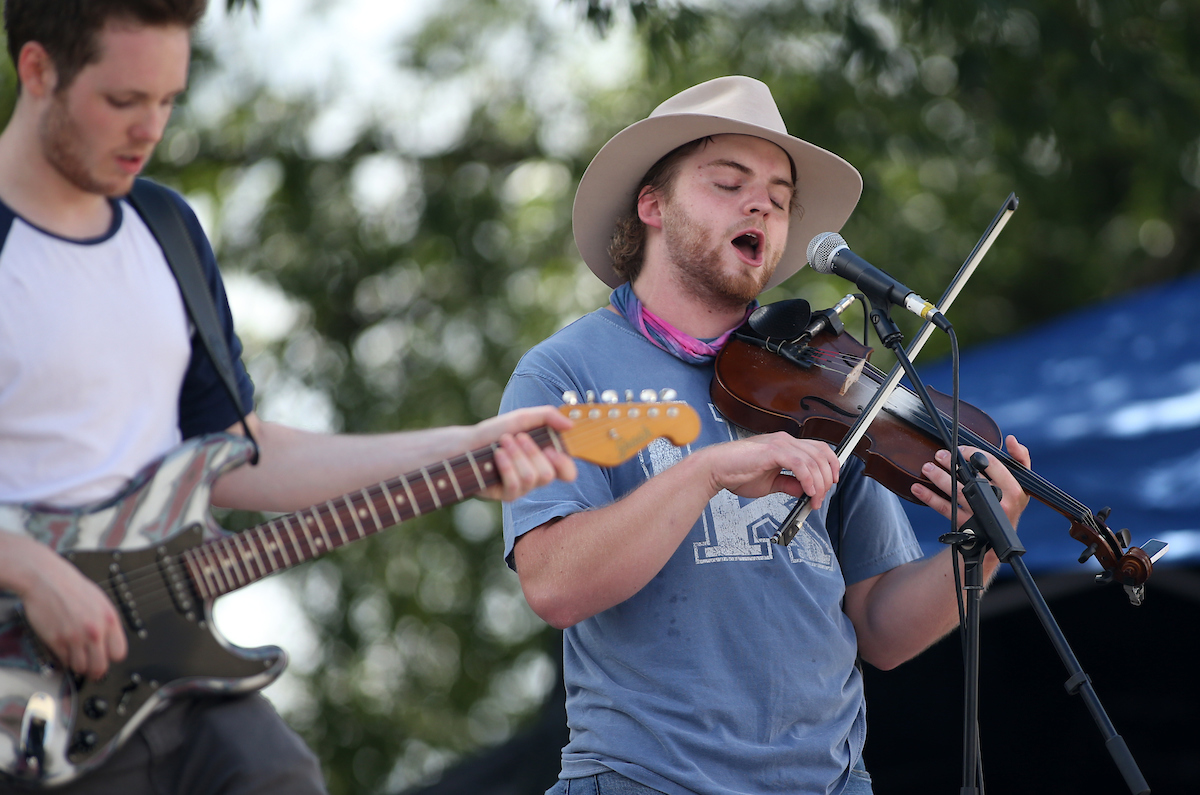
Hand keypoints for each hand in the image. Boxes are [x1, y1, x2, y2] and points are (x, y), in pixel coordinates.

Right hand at [5, 538, 127, 679]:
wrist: (47, 579)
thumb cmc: (73, 587)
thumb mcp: (101, 602)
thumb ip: (107, 623)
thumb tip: (110, 642)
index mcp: (109, 620)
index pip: (119, 653)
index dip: (111, 657)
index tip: (106, 657)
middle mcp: (94, 631)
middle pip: (100, 666)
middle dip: (96, 670)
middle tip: (92, 668)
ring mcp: (75, 637)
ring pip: (81, 668)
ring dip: (79, 666)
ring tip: (77, 658)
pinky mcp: (56, 641)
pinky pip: (64, 661)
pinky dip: (65, 659)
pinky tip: (65, 651)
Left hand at [472, 406, 577, 500]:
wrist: (468, 443)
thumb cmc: (496, 431)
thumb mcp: (523, 417)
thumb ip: (548, 416)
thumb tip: (570, 425)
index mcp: (546, 459)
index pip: (568, 473)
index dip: (564, 464)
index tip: (551, 449)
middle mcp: (536, 475)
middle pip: (548, 475)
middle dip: (531, 452)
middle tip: (517, 437)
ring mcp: (522, 487)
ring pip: (531, 478)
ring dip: (516, 456)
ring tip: (503, 442)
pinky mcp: (506, 495)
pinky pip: (515, 485)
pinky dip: (506, 466)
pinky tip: (498, 455)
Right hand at [703, 432, 839, 507]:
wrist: (715, 469)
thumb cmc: (736, 473)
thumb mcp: (769, 483)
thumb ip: (788, 484)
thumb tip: (804, 491)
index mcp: (785, 445)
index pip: (818, 449)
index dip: (831, 464)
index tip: (831, 483)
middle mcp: (785, 441)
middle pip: (821, 454)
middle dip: (827, 479)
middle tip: (820, 498)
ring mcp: (780, 444)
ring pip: (814, 461)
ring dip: (819, 484)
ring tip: (814, 500)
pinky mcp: (773, 451)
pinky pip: (800, 465)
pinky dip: (808, 480)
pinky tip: (807, 492)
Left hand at [912, 435, 1030, 529]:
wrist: (998, 540)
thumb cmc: (1008, 503)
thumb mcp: (1022, 483)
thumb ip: (1020, 458)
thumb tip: (1012, 439)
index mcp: (1013, 489)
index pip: (991, 464)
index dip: (973, 453)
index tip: (960, 449)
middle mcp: (999, 503)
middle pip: (971, 478)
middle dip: (951, 464)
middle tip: (939, 454)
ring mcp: (981, 515)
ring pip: (957, 492)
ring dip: (938, 478)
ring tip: (927, 467)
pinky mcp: (966, 525)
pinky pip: (944, 509)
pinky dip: (929, 497)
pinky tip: (917, 488)